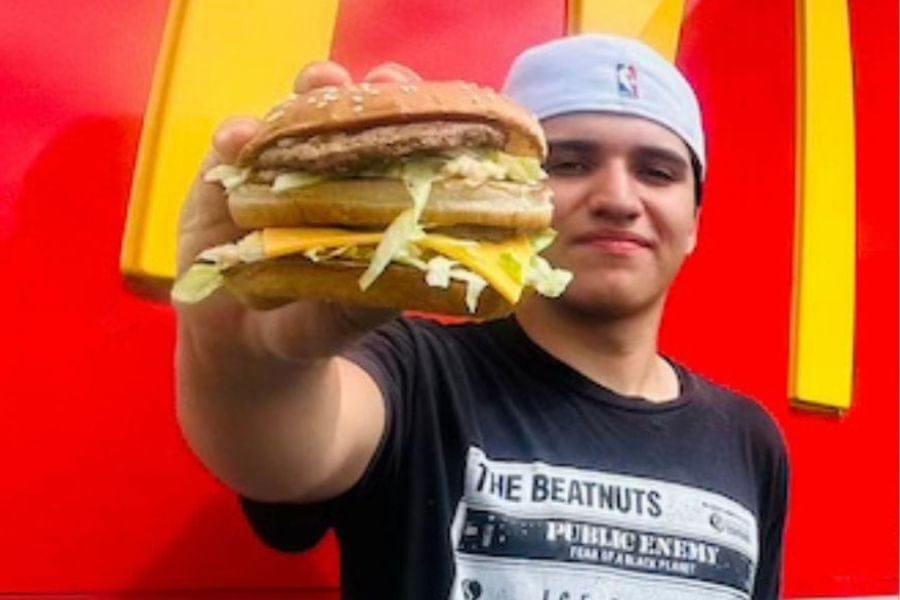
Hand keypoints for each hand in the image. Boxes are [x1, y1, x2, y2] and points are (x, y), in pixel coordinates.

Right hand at [175, 61, 421, 360]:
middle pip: (346, 116)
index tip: (432, 113)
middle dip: (368, 94)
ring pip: (291, 118)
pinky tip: (239, 140)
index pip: (394, 145)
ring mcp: (274, 168)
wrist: (242, 343)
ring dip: (306, 97)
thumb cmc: (309, 322)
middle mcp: (324, 171)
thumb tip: (414, 277)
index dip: (413, 121)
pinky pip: (230, 148)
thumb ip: (372, 299)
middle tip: (383, 83)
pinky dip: (236, 139)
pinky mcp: (224, 177)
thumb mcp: (345, 318)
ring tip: (320, 84)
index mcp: (367, 193)